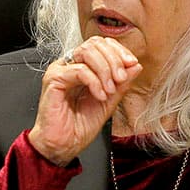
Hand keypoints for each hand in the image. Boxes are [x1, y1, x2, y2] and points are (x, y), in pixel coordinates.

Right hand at [28, 36, 141, 165]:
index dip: (119, 51)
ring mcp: (60, 70)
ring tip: (109, 91)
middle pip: (95, 44)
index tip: (132, 64)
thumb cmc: (79, 127)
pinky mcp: (53, 79)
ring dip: (105, 70)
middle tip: (122, 78)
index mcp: (82, 67)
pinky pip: (79, 70)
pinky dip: (94, 82)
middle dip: (114, 59)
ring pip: (87, 52)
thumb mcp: (109, 102)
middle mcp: (70, 65)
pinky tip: (100, 96)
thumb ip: (121, 84)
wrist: (63, 146)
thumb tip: (136, 66)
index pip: (101, 45)